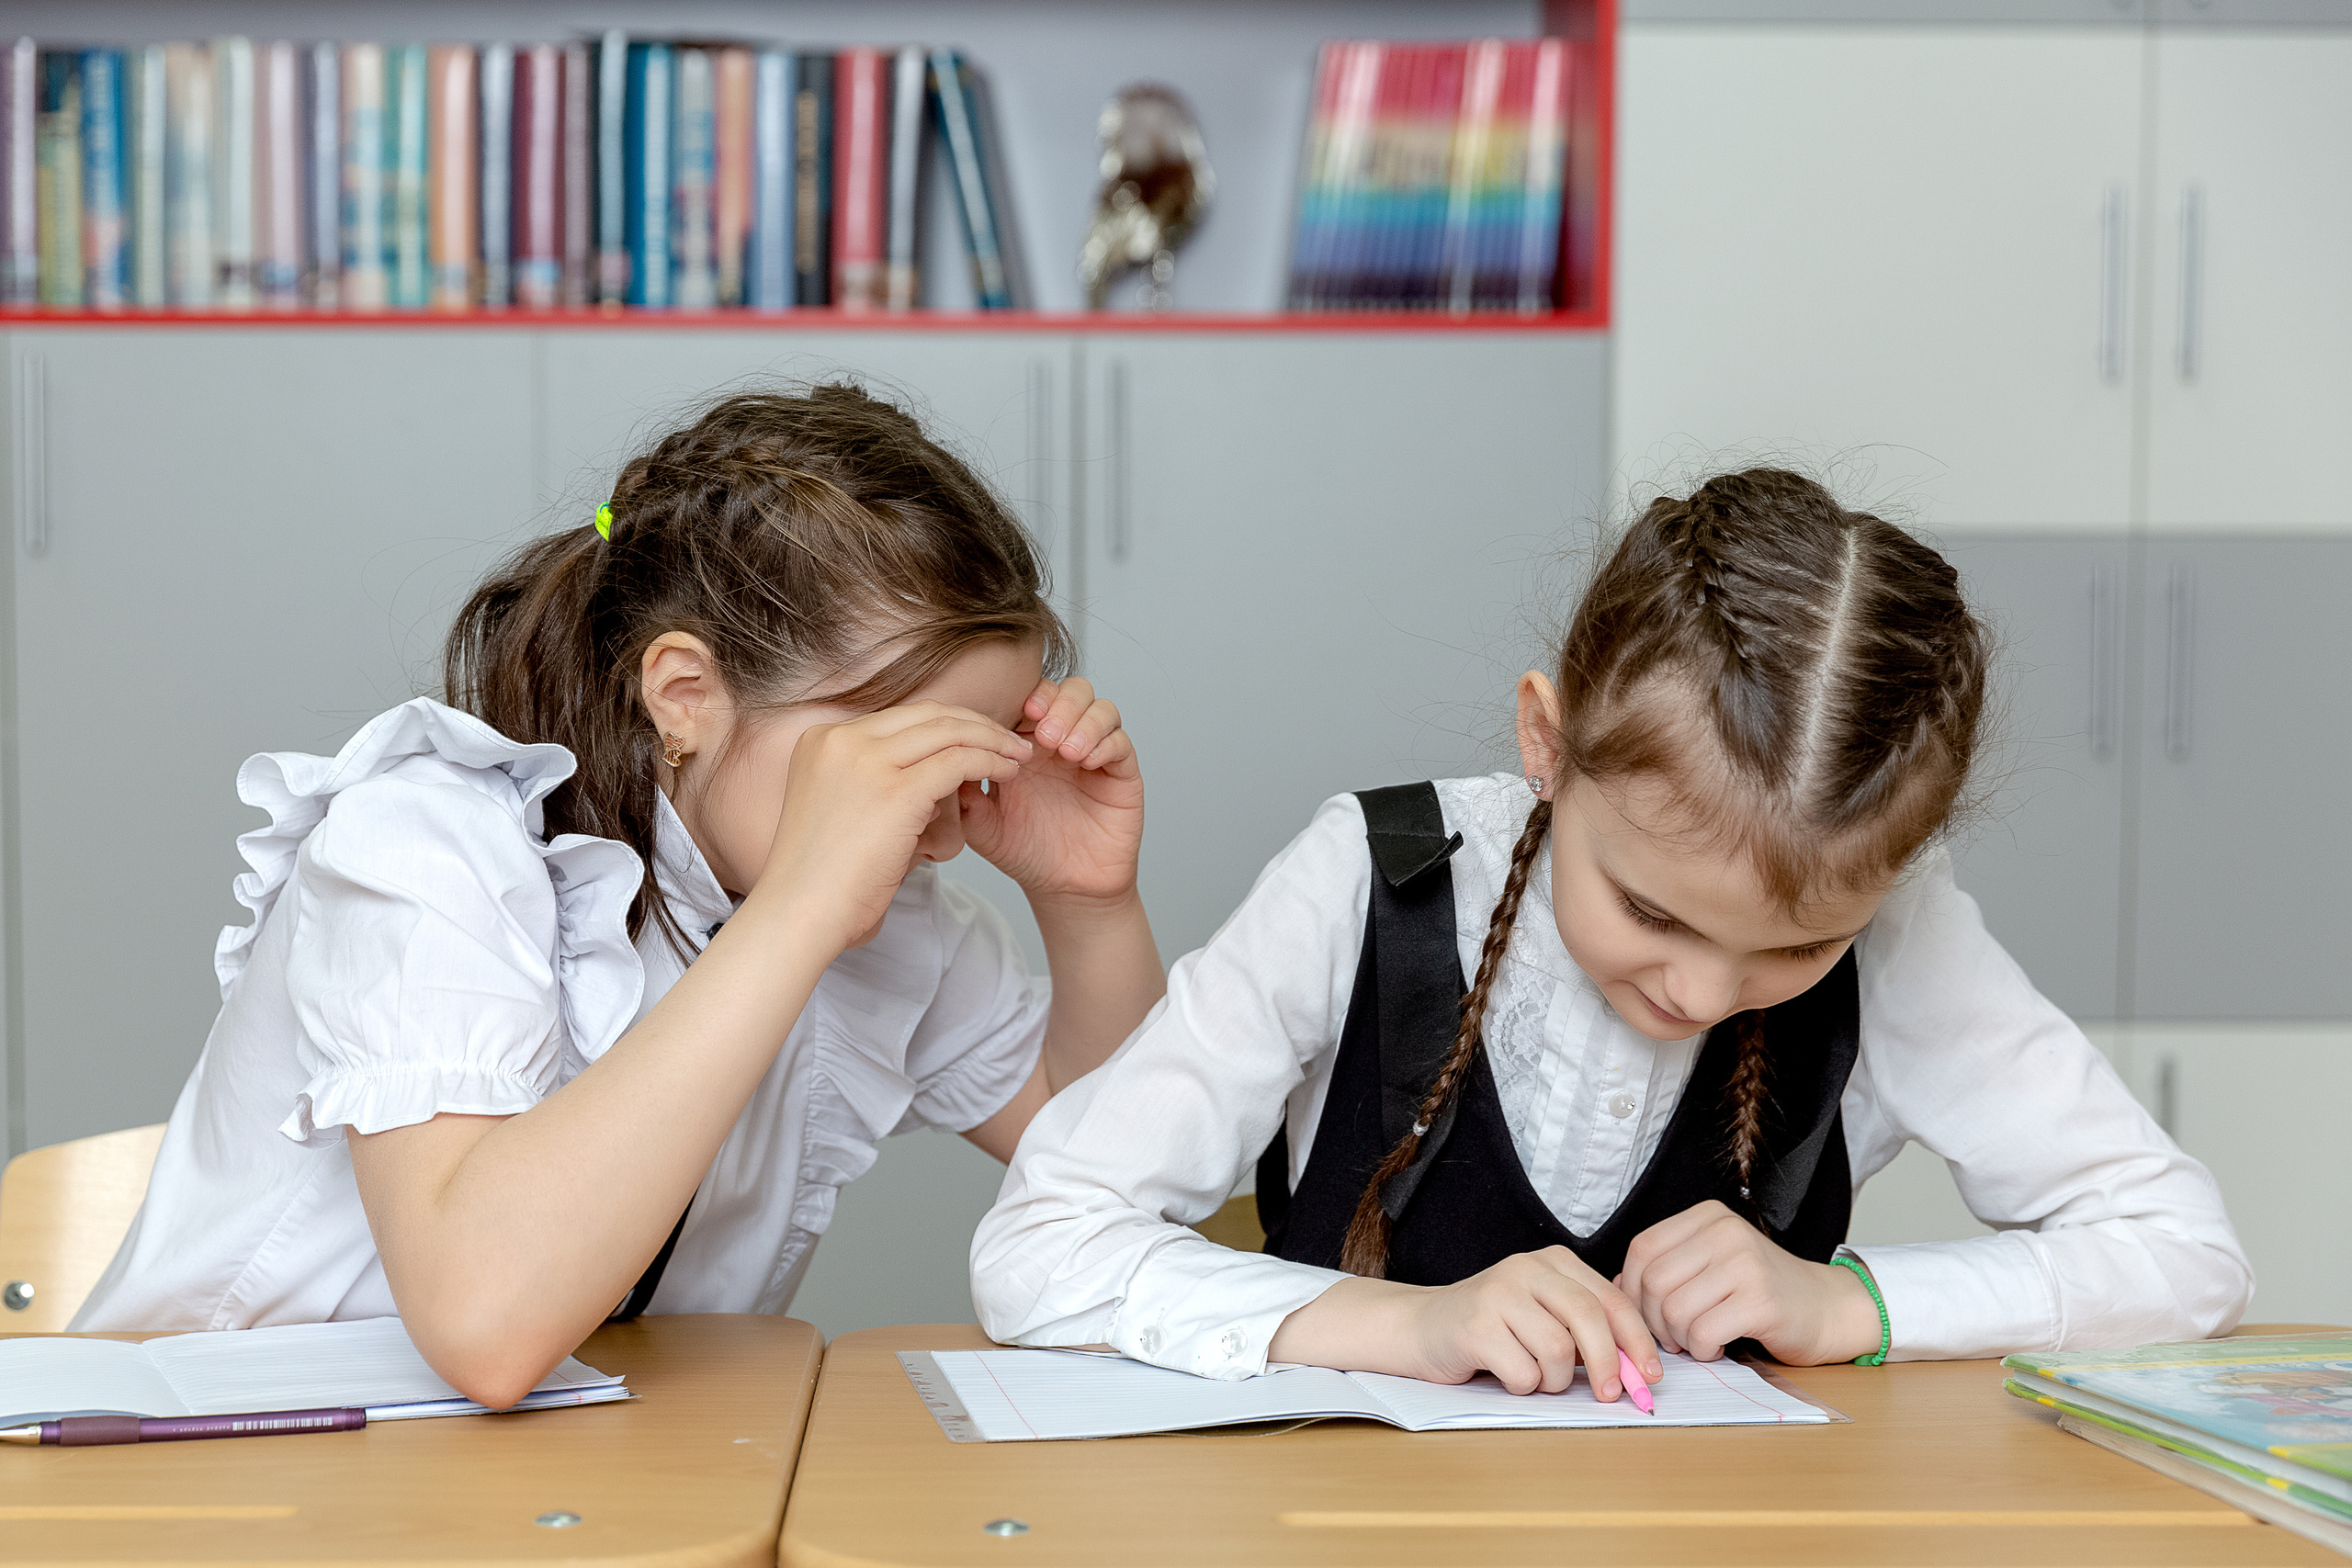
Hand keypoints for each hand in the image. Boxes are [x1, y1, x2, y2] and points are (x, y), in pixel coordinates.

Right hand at [754, 702, 1030, 953]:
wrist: (798, 915)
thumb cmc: (822, 882)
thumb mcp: (839, 811)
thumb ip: (875, 785)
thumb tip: (933, 787)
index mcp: (821, 740)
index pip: (900, 718)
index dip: (946, 725)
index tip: (976, 739)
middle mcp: (840, 739)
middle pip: (927, 713)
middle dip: (975, 723)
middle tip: (1008, 740)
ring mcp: (865, 760)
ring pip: (948, 730)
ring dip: (991, 739)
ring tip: (1019, 754)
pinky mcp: (895, 789)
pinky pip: (959, 761)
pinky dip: (991, 762)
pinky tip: (1009, 772)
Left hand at [962, 676, 1143, 906]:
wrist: (1063, 887)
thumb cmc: (1024, 851)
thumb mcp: (982, 823)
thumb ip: (964, 791)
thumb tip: (947, 757)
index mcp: (1029, 744)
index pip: (1035, 697)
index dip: (1030, 695)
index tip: (1020, 712)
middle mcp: (1065, 742)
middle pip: (1072, 690)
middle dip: (1059, 703)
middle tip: (1044, 734)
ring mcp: (1096, 755)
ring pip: (1101, 708)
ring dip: (1083, 720)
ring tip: (1065, 750)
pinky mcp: (1122, 774)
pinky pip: (1121, 743)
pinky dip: (1104, 743)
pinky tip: (1086, 762)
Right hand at [1395, 1248, 1660, 1397]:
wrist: (1424, 1327)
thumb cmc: (1496, 1328)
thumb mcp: (1547, 1316)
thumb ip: (1589, 1330)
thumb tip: (1640, 1368)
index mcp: (1554, 1261)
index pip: (1611, 1300)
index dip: (1637, 1341)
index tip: (1650, 1375)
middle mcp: (1526, 1268)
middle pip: (1589, 1318)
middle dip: (1608, 1365)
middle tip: (1610, 1395)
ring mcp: (1498, 1294)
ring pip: (1558, 1351)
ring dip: (1553, 1380)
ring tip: (1533, 1375)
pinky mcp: (1475, 1325)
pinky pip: (1524, 1372)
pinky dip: (1522, 1385)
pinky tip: (1503, 1372)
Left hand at [1615, 1200, 1882, 1364]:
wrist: (1829, 1308)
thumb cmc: (1763, 1291)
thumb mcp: (1712, 1263)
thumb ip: (1669, 1267)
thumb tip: (1612, 1287)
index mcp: (1708, 1217)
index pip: (1642, 1249)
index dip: (1631, 1289)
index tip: (1644, 1313)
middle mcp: (1725, 1232)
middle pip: (1653, 1282)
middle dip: (1653, 1320)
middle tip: (1674, 1335)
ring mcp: (1744, 1263)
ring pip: (1674, 1310)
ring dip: (1679, 1338)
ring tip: (1699, 1340)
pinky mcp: (1761, 1301)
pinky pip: (1703, 1332)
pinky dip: (1702, 1349)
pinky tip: (1717, 1347)